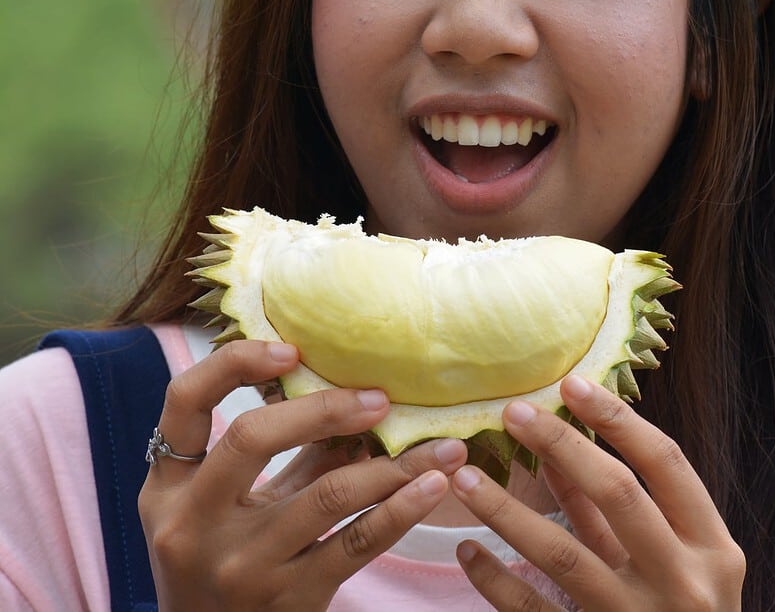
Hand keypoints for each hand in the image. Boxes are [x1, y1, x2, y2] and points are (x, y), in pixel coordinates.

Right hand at [138, 340, 467, 610]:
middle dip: (324, 409)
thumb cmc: (225, 561)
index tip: (291, 349)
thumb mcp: (229, 507)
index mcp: (169, 489)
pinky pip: (357, 542)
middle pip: (253, 437)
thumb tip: (352, 398)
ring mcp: (243, 564)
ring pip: (328, 494)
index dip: (234, 364)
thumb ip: (281, 454)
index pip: (183, 403)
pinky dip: (401, 509)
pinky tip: (433, 486)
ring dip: (394, 464)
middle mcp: (194, 523)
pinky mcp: (291, 597)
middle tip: (380, 399)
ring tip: (443, 446)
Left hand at [451, 375, 744, 610]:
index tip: (572, 384)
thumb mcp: (682, 561)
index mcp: (714, 549)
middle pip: (617, 494)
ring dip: (508, 511)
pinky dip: (496, 580)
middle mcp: (683, 582)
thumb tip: (564, 451)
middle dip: (561, 446)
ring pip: (562, 555)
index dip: (619, 418)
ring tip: (466, 478)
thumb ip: (627, 513)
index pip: (666, 463)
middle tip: (513, 412)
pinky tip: (467, 551)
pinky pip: (534, 610)